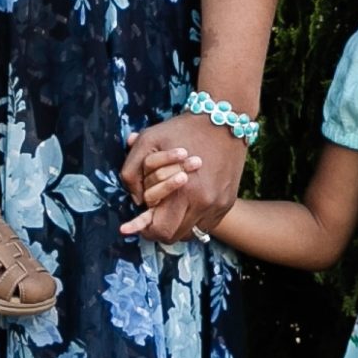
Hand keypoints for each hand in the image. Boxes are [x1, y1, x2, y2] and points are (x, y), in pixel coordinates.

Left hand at [119, 117, 245, 244]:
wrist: (223, 120)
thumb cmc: (182, 130)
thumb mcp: (147, 141)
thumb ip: (131, 171)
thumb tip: (135, 199)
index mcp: (184, 191)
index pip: (161, 230)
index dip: (143, 230)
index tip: (129, 228)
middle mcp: (205, 203)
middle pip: (174, 236)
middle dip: (158, 228)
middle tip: (148, 217)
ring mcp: (219, 204)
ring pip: (191, 233)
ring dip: (176, 225)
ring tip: (167, 211)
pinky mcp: (228, 202)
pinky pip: (206, 225)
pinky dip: (193, 220)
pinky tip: (184, 205)